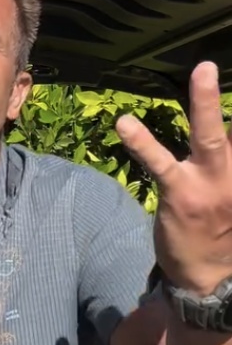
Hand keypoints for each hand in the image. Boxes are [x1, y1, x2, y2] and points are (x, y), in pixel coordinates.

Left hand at [116, 61, 231, 294]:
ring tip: (205, 71)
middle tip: (225, 64)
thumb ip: (231, 161)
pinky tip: (124, 124)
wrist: (213, 281)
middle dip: (229, 98)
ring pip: (212, 138)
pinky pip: (161, 163)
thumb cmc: (226, 230)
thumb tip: (226, 128)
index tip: (225, 67)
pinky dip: (141, 142)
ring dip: (206, 104)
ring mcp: (212, 185)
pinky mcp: (180, 195)